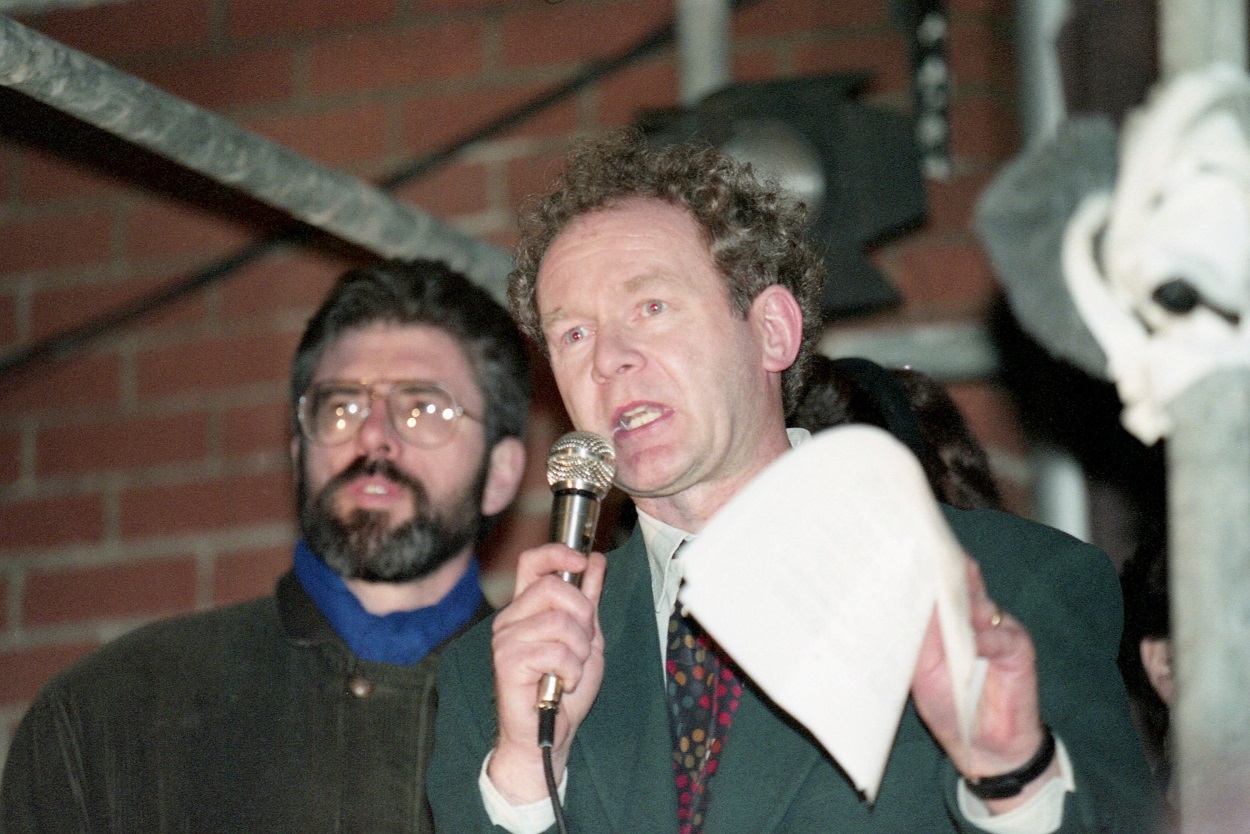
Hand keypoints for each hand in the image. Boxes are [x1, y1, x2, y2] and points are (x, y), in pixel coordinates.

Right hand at [486, 543, 606, 803]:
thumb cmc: (564, 688)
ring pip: (560, 621)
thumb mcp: (587, 638)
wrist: (549, 733)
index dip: (558, 553)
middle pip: (554, 588)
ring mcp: (505, 638)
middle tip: (581, 646)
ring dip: (579, 651)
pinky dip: (571, 670)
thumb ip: (588, 600)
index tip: (583, 560)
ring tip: (570, 670)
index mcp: (527, 607)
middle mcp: (511, 618)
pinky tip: (562, 683)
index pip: (532, 562)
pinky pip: (555, 651)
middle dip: (583, 616)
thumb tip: (594, 560)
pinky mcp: (507, 660)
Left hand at [911, 558, 1059, 812]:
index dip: (922, 570)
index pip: (933, 585)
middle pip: (958, 585)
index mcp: (943, 620)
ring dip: (961, 601)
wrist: (983, 745)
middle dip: (941, 572)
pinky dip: (986, 639)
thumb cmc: (948, 704)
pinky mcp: (1018, 647)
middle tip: (924, 557)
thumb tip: (909, 604)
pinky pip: (1001, 637)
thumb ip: (920, 638)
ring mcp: (995, 628)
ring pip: (979, 604)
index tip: (903, 553)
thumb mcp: (922, 671)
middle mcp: (970, 616)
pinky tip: (974, 642)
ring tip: (943, 594)